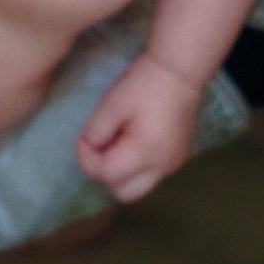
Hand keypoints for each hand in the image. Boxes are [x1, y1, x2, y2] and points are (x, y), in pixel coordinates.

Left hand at [73, 55, 200, 204]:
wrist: (179, 71)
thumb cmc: (144, 83)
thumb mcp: (112, 103)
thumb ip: (95, 131)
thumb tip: (89, 148)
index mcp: (145, 152)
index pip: (105, 174)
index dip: (87, 158)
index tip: (84, 137)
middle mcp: (163, 167)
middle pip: (123, 192)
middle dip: (106, 173)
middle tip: (102, 145)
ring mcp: (173, 165)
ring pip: (138, 187)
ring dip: (122, 173)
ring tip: (119, 142)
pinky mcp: (179, 159)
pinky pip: (152, 176)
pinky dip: (138, 167)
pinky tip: (136, 141)